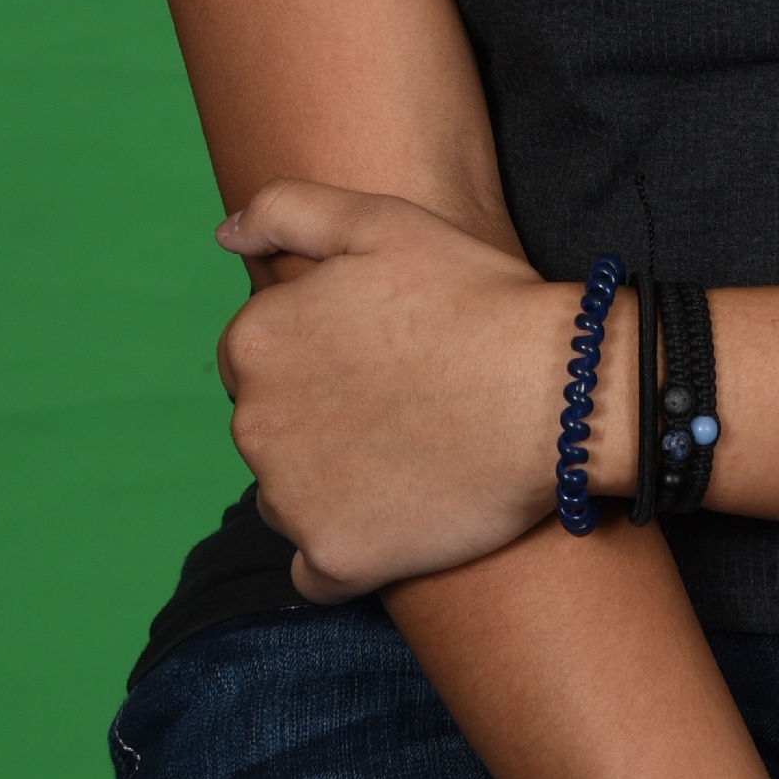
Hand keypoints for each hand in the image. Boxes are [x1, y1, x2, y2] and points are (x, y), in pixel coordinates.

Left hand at [216, 181, 593, 596]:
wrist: (554, 391)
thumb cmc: (472, 296)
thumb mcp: (380, 221)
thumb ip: (286, 210)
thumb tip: (225, 233)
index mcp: (255, 340)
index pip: (250, 354)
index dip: (313, 347)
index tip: (371, 349)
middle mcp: (253, 424)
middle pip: (266, 425)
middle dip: (315, 413)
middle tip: (397, 396)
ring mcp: (290, 500)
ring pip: (286, 494)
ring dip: (327, 480)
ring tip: (406, 449)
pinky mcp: (334, 560)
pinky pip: (314, 569)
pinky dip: (345, 550)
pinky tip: (397, 513)